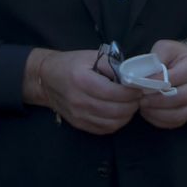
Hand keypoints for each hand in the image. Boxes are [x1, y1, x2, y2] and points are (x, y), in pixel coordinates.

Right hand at [24, 49, 141, 134]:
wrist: (47, 79)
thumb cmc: (70, 64)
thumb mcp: (90, 56)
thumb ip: (111, 65)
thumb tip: (131, 76)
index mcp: (82, 80)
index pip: (114, 92)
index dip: (131, 92)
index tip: (139, 87)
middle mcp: (79, 101)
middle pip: (116, 110)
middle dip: (132, 104)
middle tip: (138, 97)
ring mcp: (78, 115)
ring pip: (112, 122)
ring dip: (127, 115)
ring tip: (130, 104)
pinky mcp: (79, 124)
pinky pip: (104, 129)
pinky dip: (116, 123)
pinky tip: (119, 113)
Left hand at [136, 38, 186, 129]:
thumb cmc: (175, 55)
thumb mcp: (165, 48)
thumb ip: (155, 59)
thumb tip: (141, 76)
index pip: (175, 77)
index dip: (156, 82)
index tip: (140, 83)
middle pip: (180, 98)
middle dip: (156, 100)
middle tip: (140, 97)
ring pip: (179, 114)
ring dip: (157, 112)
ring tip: (142, 105)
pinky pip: (176, 121)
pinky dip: (160, 120)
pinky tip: (148, 112)